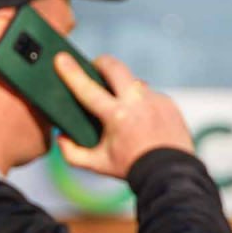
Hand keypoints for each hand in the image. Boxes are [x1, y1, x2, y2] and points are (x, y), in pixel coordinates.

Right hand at [53, 52, 193, 178]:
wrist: (170, 174)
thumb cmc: (131, 168)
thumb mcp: (98, 165)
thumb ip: (72, 153)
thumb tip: (61, 135)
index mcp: (117, 116)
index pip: (88, 88)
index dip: (71, 72)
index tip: (61, 58)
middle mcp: (137, 102)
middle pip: (114, 66)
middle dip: (100, 63)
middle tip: (94, 68)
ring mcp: (155, 100)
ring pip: (133, 82)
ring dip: (123, 88)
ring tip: (121, 105)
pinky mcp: (168, 102)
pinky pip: (149, 95)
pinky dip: (141, 103)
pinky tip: (141, 118)